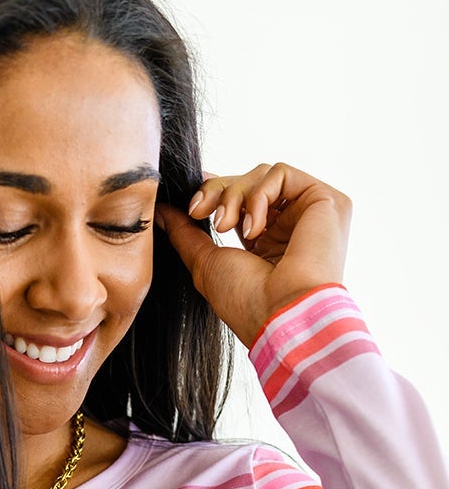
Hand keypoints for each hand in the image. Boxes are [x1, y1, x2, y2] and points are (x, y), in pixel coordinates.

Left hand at [155, 162, 351, 348]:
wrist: (281, 315)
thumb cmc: (246, 302)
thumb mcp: (205, 264)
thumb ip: (185, 233)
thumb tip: (162, 211)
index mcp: (266, 241)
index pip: (240, 200)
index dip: (214, 193)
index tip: (192, 204)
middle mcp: (289, 225)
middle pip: (248, 182)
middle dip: (217, 192)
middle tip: (199, 213)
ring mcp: (308, 213)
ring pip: (262, 174)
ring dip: (235, 195)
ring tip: (227, 228)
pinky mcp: (327, 201)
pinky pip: (282, 173)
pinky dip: (258, 194)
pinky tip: (254, 228)